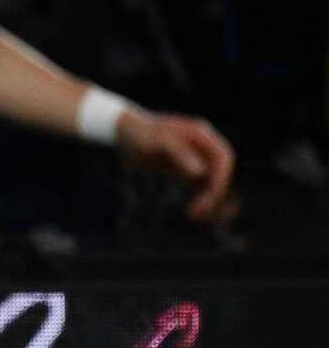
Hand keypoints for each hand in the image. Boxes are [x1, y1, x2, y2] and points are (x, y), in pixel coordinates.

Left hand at [116, 109, 234, 221]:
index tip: (211, 195)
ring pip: (211, 182)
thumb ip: (180, 154)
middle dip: (214, 192)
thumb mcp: (158, 142)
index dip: (221, 177)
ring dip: (209, 199)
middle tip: (197, 212)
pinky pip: (199, 186)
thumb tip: (200, 172)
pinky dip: (200, 198)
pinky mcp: (185, 169)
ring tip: (195, 215)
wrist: (124, 132)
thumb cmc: (141, 134)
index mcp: (201, 135)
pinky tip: (194, 212)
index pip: (223, 158)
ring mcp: (195, 158)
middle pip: (219, 172)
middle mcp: (202, 146)